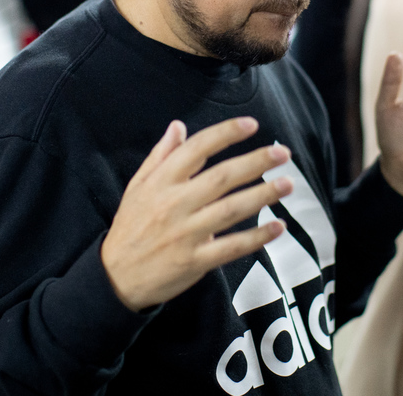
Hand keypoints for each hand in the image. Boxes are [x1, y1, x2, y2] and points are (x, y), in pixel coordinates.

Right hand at [101, 117, 293, 311]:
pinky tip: (278, 227)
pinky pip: (232, 247)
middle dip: (255, 162)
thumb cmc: (130, 227)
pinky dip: (257, 237)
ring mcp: (186, 234)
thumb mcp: (137, 187)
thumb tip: (178, 126)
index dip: (225, 134)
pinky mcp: (195, 261)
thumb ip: (160, 156)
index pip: (197, 149)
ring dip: (263, 195)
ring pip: (231, 210)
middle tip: (282, 154)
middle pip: (221, 177)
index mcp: (161, 183)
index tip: (251, 125)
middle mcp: (175, 205)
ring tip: (287, 184)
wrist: (115, 278)